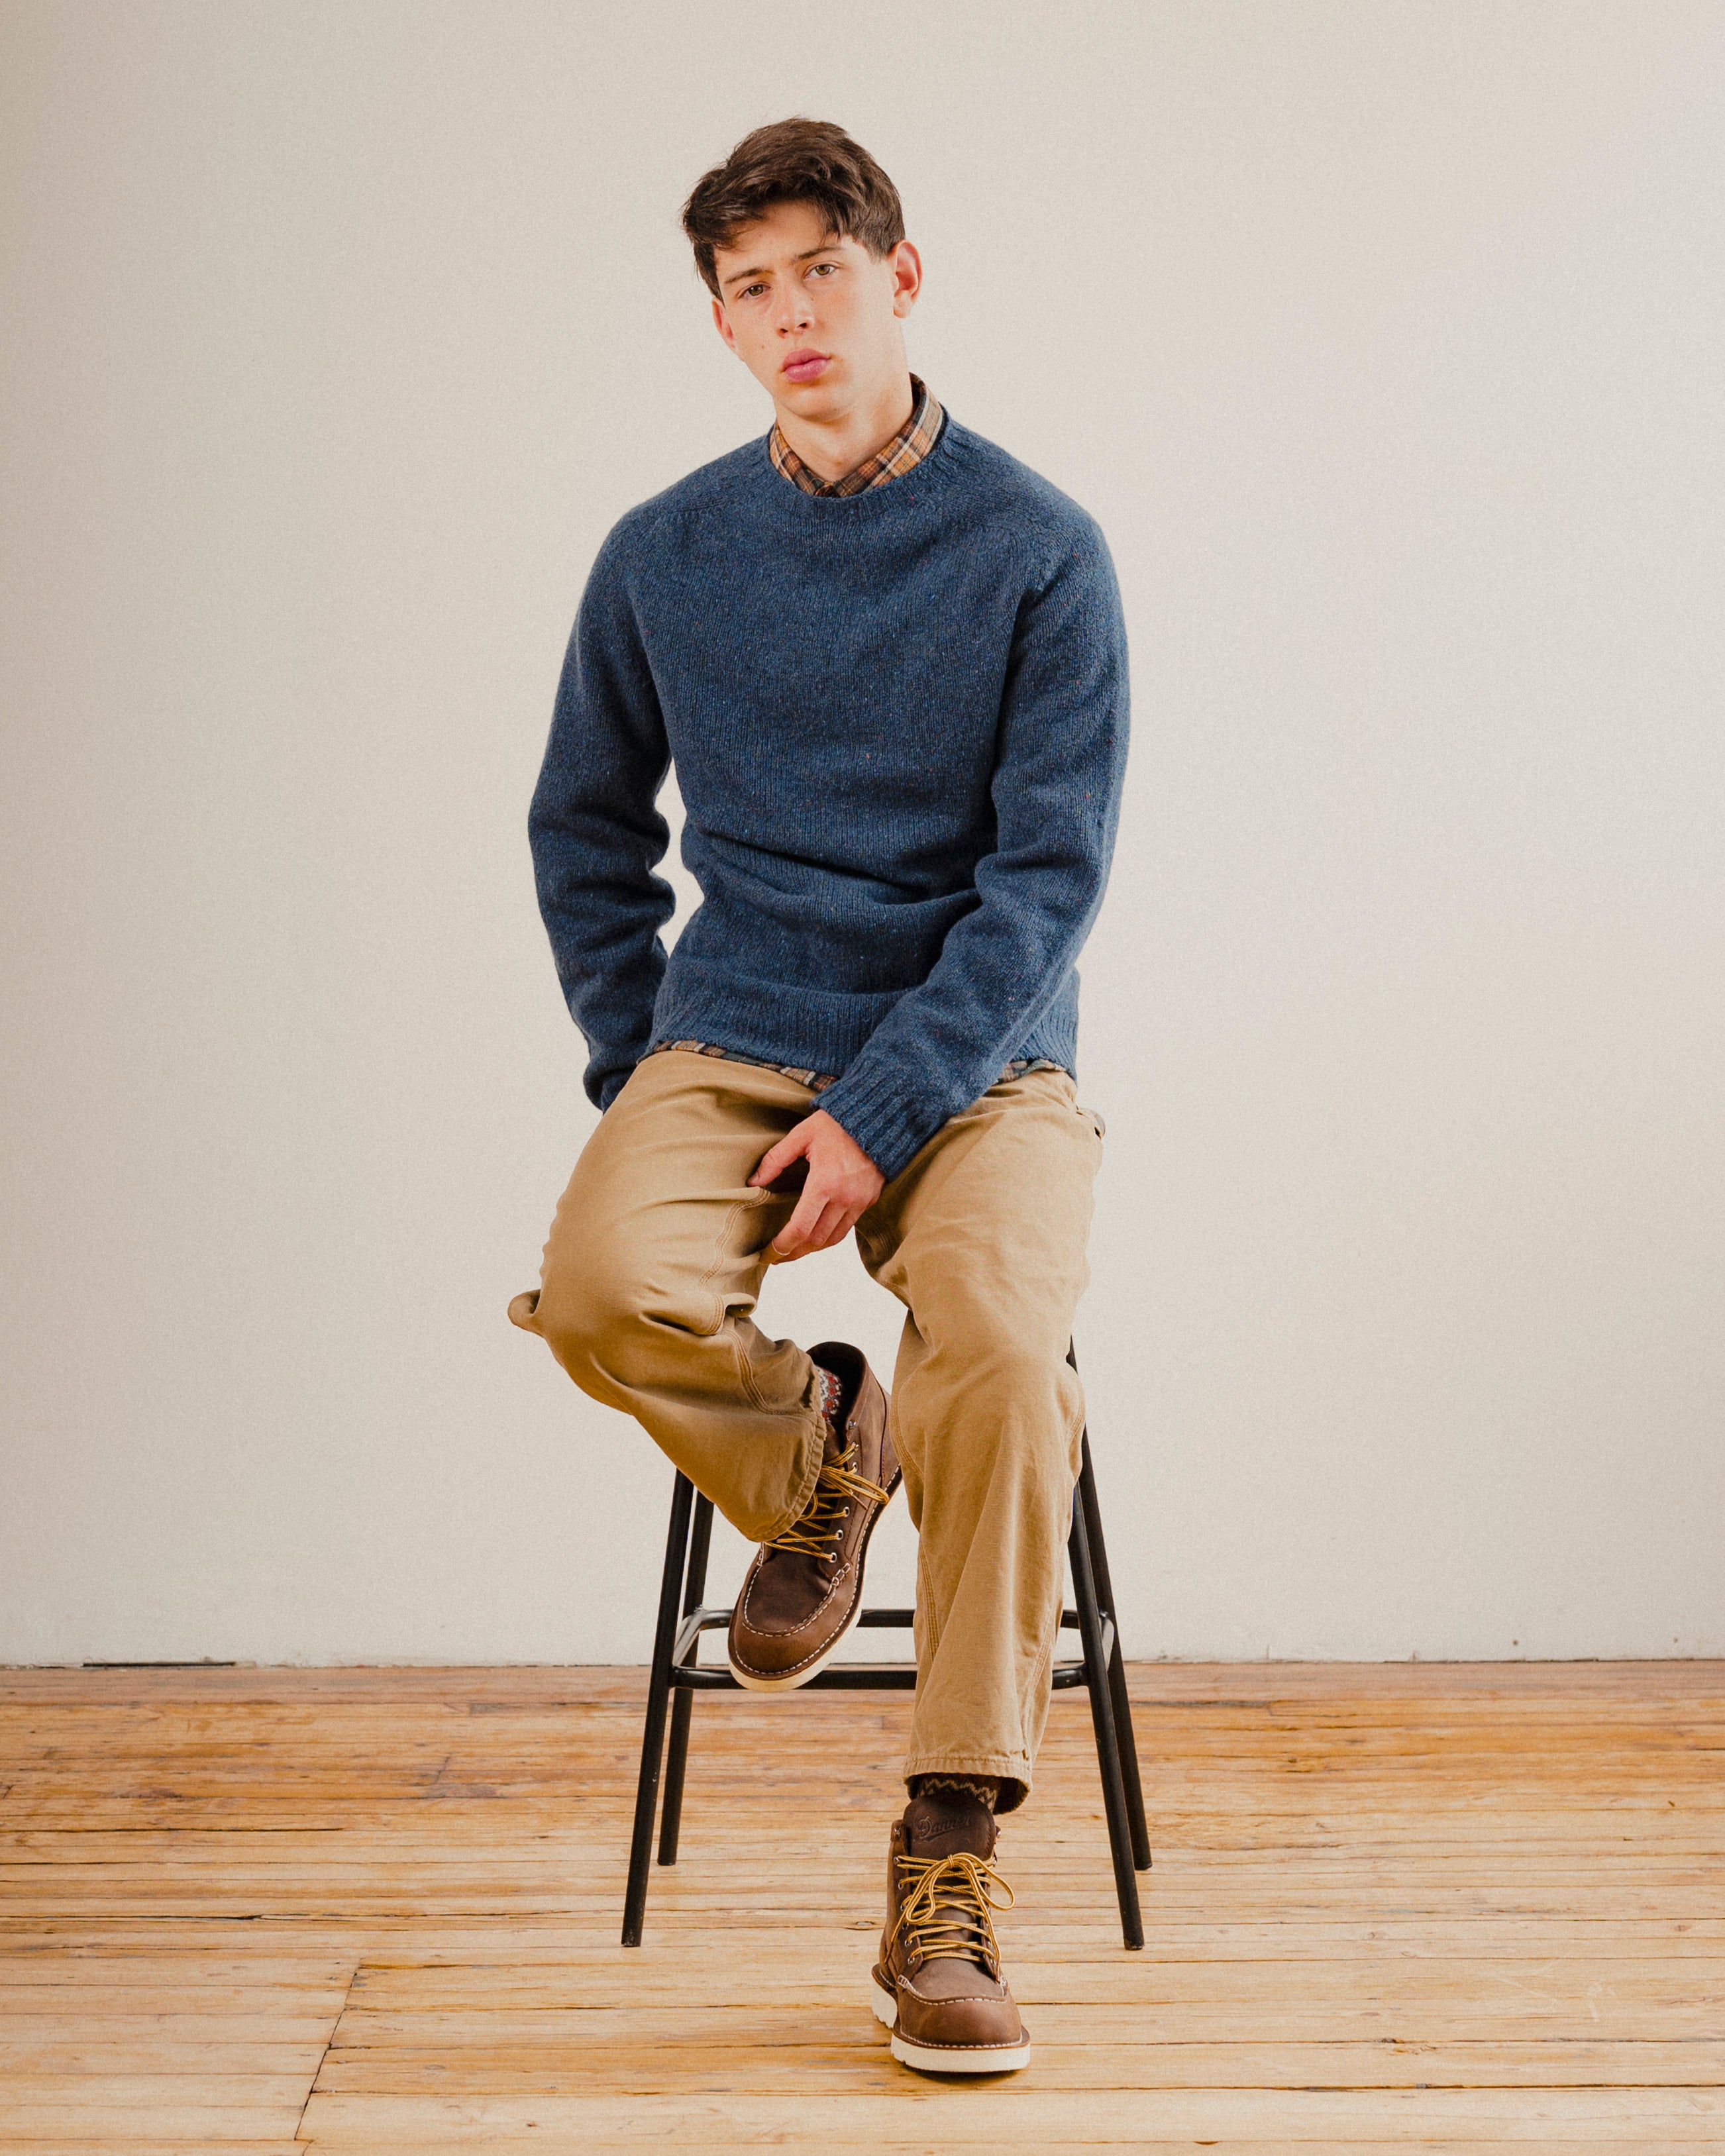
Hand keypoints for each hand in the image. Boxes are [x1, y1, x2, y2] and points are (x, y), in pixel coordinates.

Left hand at [749, 1109, 884, 1260]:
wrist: (878, 1119)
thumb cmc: (837, 1124)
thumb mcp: (801, 1135)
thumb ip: (775, 1160)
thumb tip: (754, 1181)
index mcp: (824, 1183)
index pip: (801, 1227)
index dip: (783, 1245)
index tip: (769, 1253)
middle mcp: (844, 1198)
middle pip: (816, 1240)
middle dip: (794, 1253)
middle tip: (776, 1257)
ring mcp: (859, 1202)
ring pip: (833, 1238)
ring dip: (812, 1249)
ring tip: (794, 1251)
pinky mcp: (869, 1201)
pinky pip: (847, 1227)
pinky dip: (829, 1236)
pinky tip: (815, 1235)